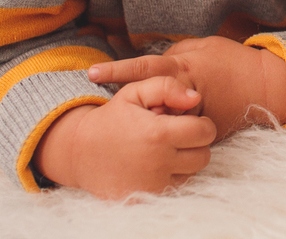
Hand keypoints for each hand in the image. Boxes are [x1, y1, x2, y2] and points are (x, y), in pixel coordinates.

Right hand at [34, 77, 215, 198]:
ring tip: (164, 149)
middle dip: (195, 143)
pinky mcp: (146, 198)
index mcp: (158, 134)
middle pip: (203, 155)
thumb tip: (195, 97)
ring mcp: (152, 185)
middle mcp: (157, 163)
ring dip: (185, 161)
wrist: (79, 152)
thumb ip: (168, 87)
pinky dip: (171, 177)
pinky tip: (156, 165)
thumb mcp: (135, 92)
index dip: (200, 123)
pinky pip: (176, 188)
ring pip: (193, 173)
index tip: (186, 122)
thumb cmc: (112, 118)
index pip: (205, 131)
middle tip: (176, 136)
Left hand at [89, 36, 285, 139]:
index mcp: (184, 67)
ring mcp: (192, 115)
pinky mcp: (201, 130)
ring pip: (160, 119)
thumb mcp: (206, 46)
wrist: (266, 87)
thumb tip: (157, 61)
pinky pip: (177, 131)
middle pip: (146, 99)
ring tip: (121, 127)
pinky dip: (165, 131)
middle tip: (96, 108)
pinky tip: (153, 136)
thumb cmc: (235, 62)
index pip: (144, 67)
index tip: (90, 73)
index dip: (116, 69)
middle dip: (123, 103)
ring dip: (143, 121)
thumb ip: (178, 52)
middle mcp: (183, 92)